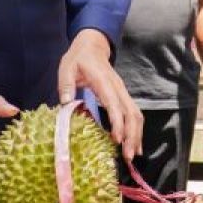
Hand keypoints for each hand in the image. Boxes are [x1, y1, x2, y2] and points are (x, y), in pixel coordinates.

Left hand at [58, 29, 143, 161]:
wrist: (92, 46)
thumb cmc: (78, 58)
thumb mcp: (66, 68)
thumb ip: (66, 85)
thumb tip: (66, 104)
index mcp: (103, 81)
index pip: (114, 103)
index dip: (117, 122)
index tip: (116, 139)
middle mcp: (117, 87)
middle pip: (131, 112)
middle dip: (132, 135)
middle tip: (127, 156)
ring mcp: (122, 92)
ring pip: (136, 114)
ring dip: (136, 135)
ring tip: (132, 155)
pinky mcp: (122, 96)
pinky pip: (133, 114)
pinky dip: (136, 130)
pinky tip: (133, 144)